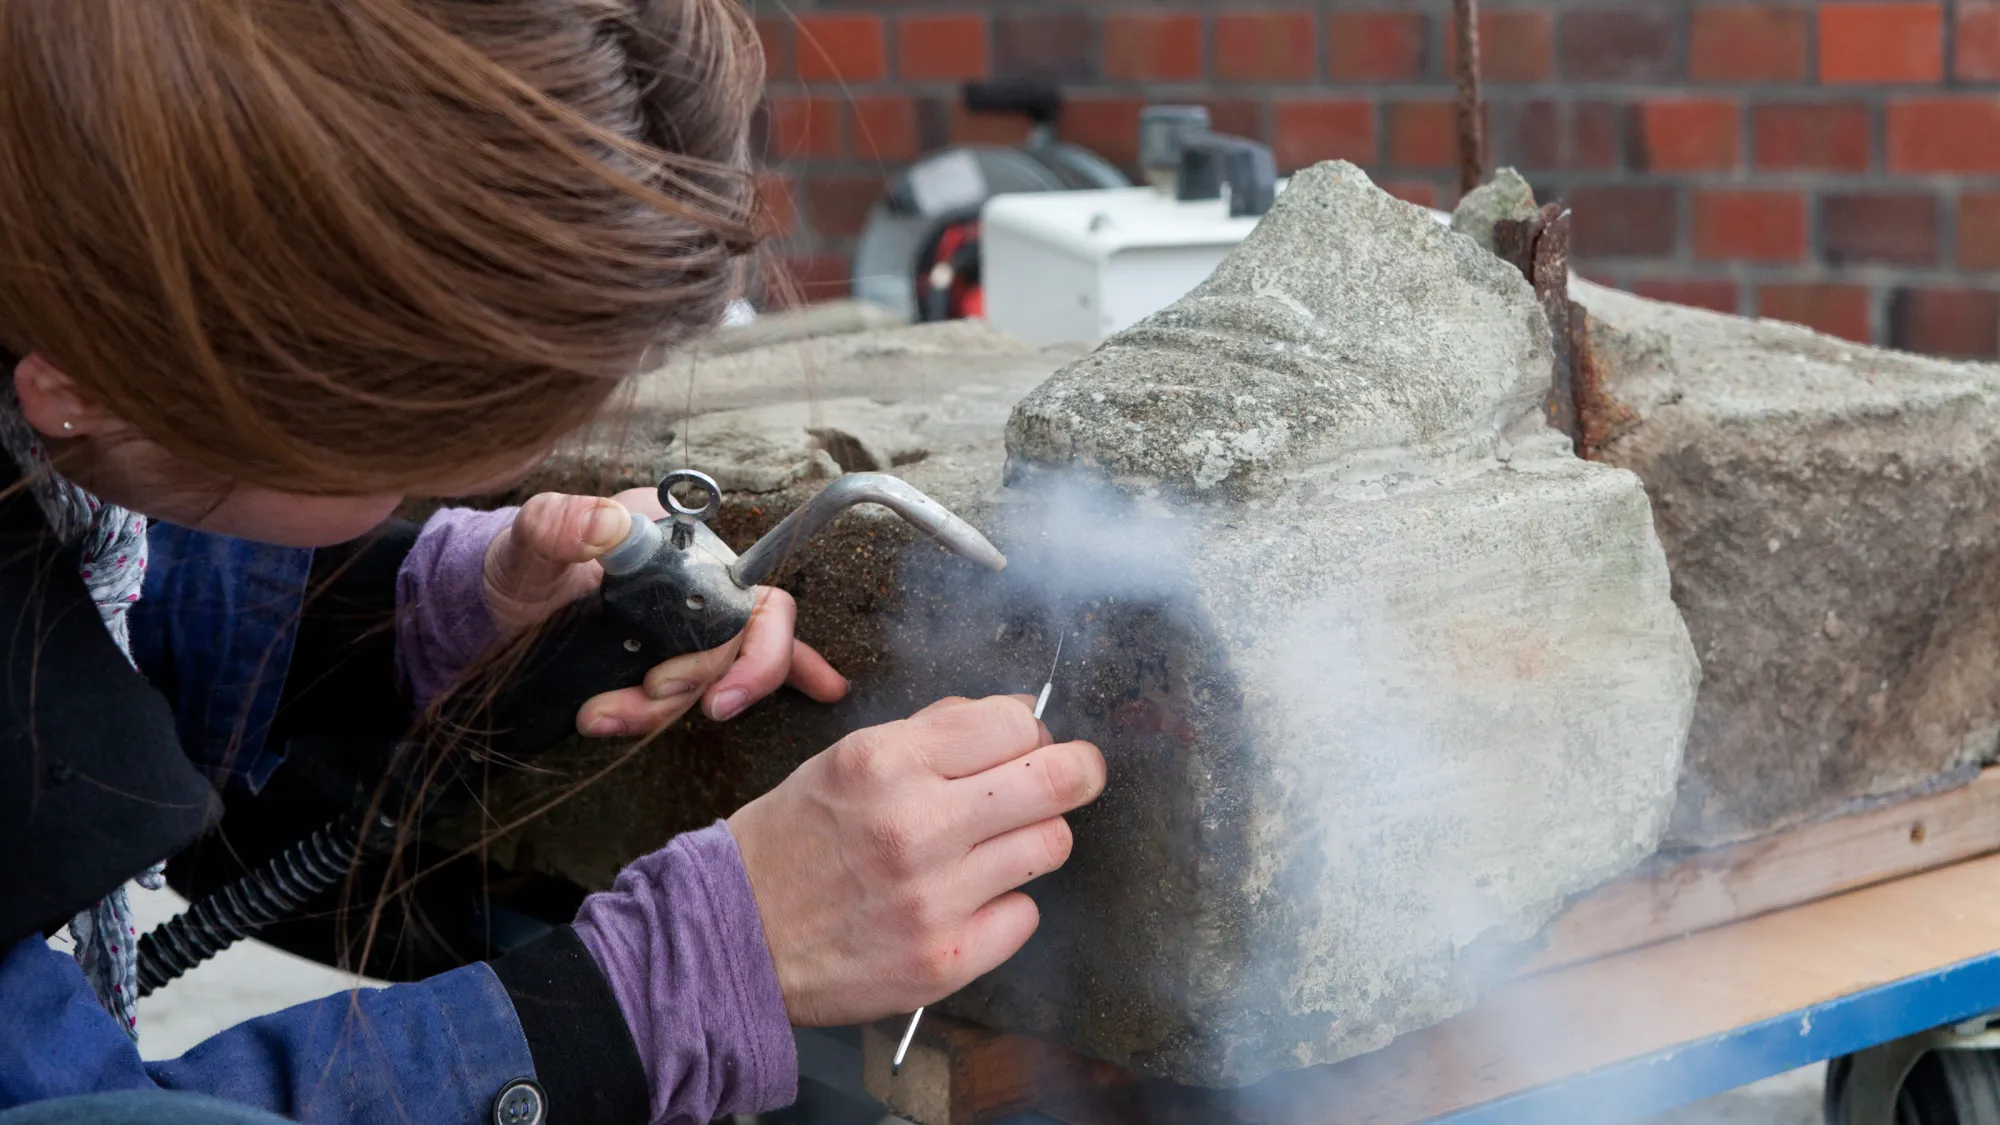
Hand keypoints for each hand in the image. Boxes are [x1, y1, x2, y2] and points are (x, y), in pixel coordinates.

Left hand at [481, 489, 847, 735]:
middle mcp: (700, 576)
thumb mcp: (527, 544)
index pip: (739, 590)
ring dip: (666, 710)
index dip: (722, 650)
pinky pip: (748, 662)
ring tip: (602, 718)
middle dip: (693, 683)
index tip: (668, 687)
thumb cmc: (519, 569)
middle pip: (740, 640)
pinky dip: (790, 675)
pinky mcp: (686, 648)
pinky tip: (824, 689)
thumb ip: (557, 525)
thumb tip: (607, 524)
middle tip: (640, 699)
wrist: (498, 610)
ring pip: (724, 671)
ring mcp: (696, 616)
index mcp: (677, 540)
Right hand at [728, 695, 1106, 1024]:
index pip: (1016, 722)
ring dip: (1033, 841)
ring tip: (993, 848)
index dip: (1031, 731)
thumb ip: (934, 732)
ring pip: (1051, 846)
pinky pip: (1024, 916)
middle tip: (1069, 779)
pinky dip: (1004, 908)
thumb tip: (1018, 712)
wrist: (734, 938)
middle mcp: (915, 824)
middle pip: (1059, 780)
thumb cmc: (793, 843)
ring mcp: (934, 897)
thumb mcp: (846, 759)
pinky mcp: (945, 960)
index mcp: (887, 761)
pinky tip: (964, 903)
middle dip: (1076, 772)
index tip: (1027, 744)